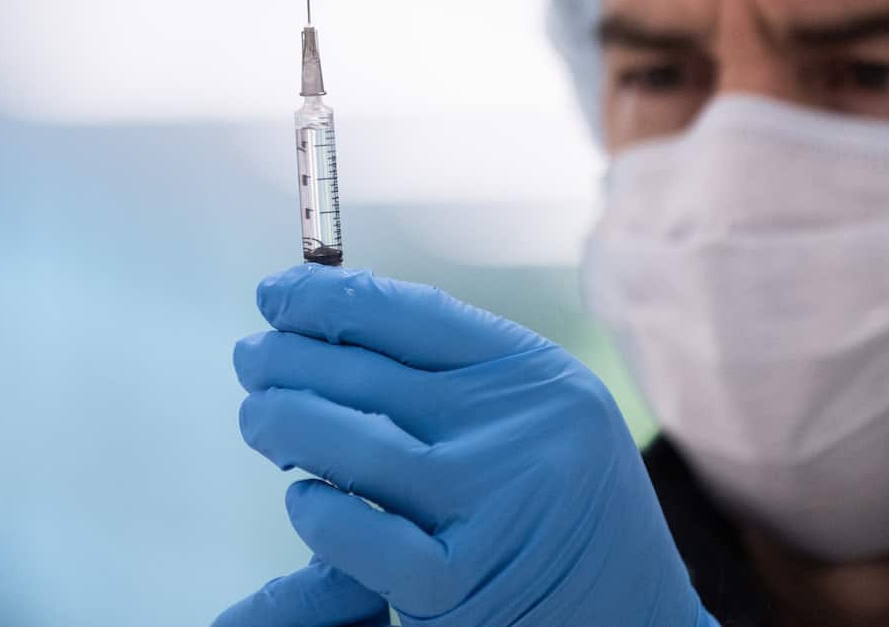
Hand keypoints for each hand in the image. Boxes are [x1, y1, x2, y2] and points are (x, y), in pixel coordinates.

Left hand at [226, 264, 717, 626]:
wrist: (637, 622)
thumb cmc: (572, 512)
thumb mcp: (548, 420)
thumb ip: (469, 379)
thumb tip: (339, 328)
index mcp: (539, 377)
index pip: (413, 314)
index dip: (329, 297)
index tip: (277, 293)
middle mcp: (521, 429)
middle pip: (370, 374)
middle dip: (289, 359)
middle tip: (252, 357)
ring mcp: (491, 505)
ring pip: (351, 444)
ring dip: (283, 422)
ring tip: (258, 415)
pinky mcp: (461, 586)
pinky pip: (358, 535)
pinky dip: (317, 513)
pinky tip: (304, 498)